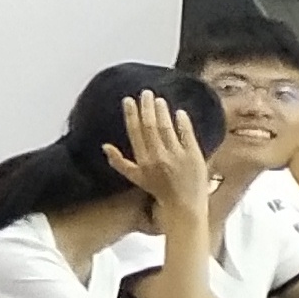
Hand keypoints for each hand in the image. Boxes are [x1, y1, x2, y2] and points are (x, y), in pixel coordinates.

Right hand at [104, 88, 210, 234]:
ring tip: (158, 99)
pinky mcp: (193, 155)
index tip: (129, 100)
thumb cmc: (159, 191)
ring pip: (167, 128)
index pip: (135, 132)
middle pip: (150, 126)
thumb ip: (119, 162)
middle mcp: (158, 157)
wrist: (184, 205)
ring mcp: (177, 155)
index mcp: (143, 161)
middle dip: (147, 107)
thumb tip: (105, 146)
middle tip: (145, 93)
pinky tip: (179, 112)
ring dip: (162, 111)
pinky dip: (183, 122)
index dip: (131, 115)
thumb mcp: (136, 178)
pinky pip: (186, 135)